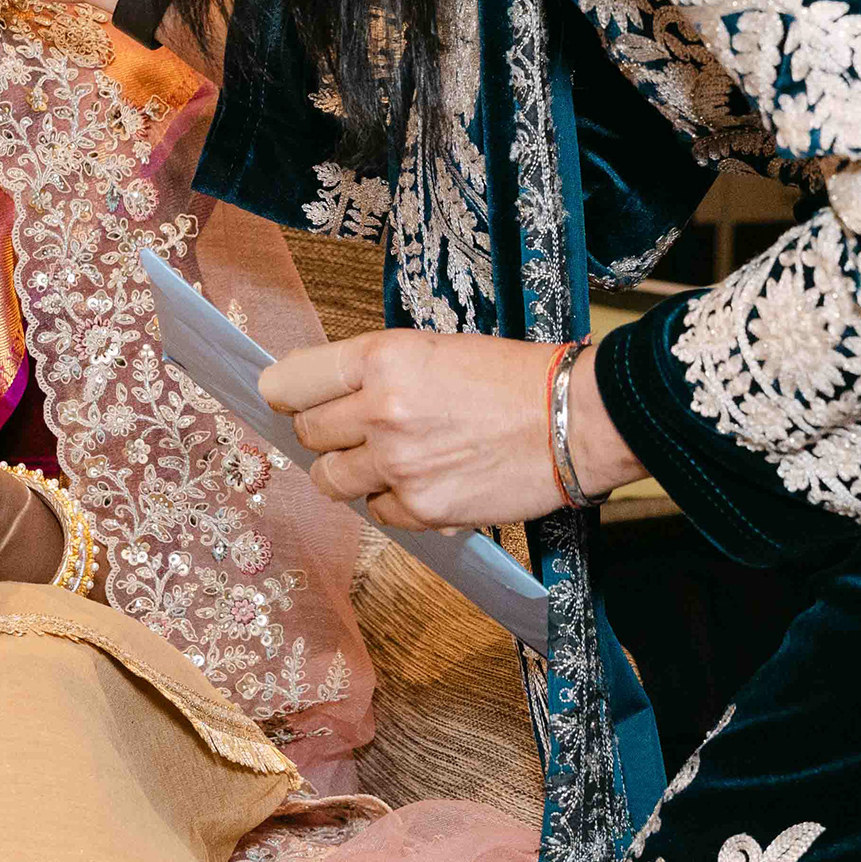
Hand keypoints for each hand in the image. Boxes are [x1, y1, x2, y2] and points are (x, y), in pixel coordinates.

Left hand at [260, 330, 645, 530]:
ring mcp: (398, 464)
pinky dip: (393, 502)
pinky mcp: (422, 508)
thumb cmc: (513, 378)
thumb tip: (320, 395)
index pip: (287, 383)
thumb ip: (374, 371)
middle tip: (357, 430)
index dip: (285, 394)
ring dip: (351, 472)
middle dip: (325, 434)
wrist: (576, 420)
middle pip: (306, 434)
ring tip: (392, 459)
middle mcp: (381, 410)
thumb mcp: (433, 349)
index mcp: (382, 358)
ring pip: (330, 480)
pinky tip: (427, 480)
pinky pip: (377, 513)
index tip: (289, 400)